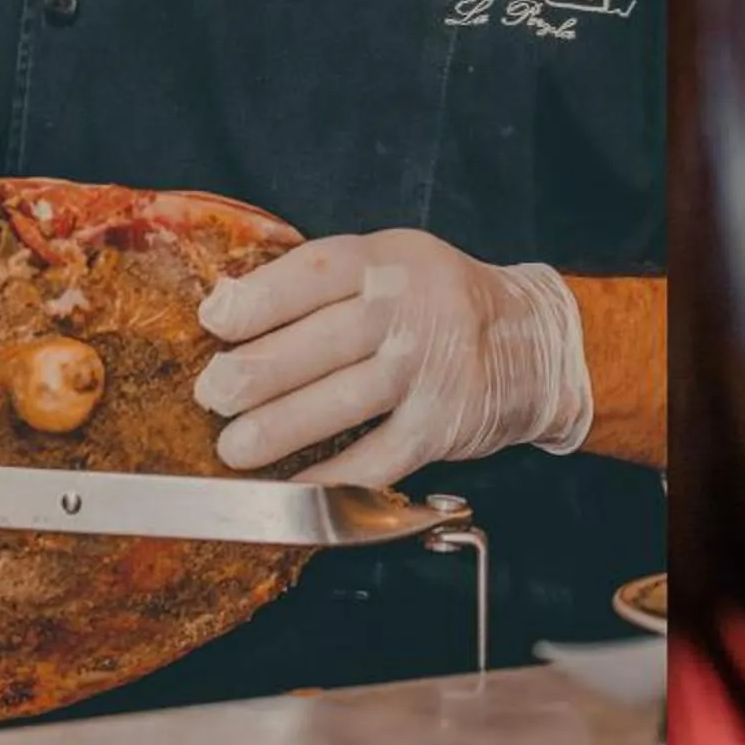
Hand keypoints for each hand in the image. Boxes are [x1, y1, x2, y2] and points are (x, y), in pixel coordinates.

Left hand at [192, 230, 593, 488]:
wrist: (532, 342)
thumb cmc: (440, 302)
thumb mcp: (391, 265)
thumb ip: (323, 284)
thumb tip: (228, 308)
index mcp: (390, 260)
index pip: (317, 272)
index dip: (261, 298)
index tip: (214, 319)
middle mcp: (413, 310)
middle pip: (326, 341)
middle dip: (259, 371)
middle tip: (212, 393)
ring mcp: (432, 370)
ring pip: (347, 401)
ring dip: (282, 428)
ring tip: (235, 447)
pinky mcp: (443, 425)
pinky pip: (378, 457)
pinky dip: (331, 476)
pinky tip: (292, 483)